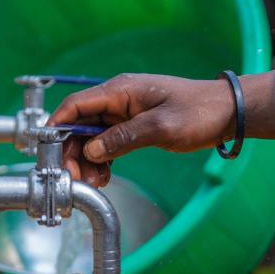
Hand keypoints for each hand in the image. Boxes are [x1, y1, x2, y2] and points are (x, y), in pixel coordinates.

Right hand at [48, 73, 234, 184]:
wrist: (227, 114)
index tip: (47, 151)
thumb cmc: (198, 112)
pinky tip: (105, 178)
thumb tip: (91, 150)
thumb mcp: (160, 127)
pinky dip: (102, 161)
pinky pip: (107, 145)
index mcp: (120, 91)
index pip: (76, 105)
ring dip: (88, 161)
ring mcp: (124, 115)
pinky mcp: (132, 128)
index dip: (57, 126)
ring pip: (92, 139)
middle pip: (80, 126)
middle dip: (73, 153)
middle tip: (74, 178)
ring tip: (94, 183)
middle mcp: (118, 100)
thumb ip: (123, 138)